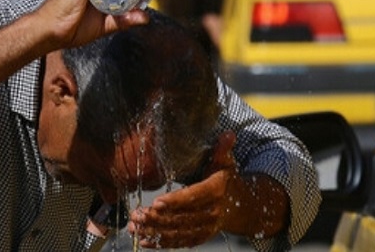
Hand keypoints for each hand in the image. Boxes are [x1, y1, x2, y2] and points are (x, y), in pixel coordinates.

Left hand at [127, 131, 237, 248]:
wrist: (240, 206)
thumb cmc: (226, 179)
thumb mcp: (225, 163)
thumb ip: (222, 149)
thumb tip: (228, 134)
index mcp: (215, 192)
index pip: (194, 197)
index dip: (175, 201)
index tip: (156, 202)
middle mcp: (211, 213)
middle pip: (181, 218)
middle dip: (157, 218)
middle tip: (136, 214)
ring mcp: (205, 228)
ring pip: (177, 233)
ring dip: (154, 231)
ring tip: (134, 227)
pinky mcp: (199, 237)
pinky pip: (179, 242)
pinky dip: (161, 243)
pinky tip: (144, 240)